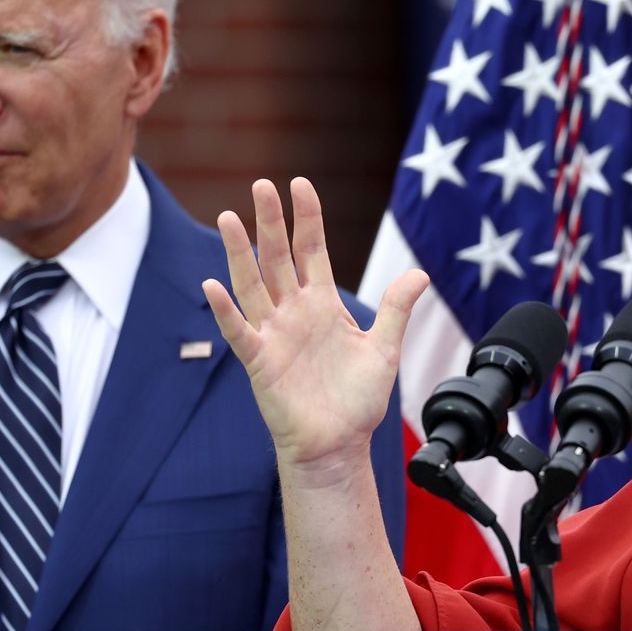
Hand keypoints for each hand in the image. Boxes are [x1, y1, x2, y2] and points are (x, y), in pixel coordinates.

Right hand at [203, 178, 428, 479]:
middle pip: (278, 258)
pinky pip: (239, 332)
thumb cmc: (356, 402)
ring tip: (228, 217)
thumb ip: (396, 310)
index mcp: (323, 305)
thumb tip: (419, 274)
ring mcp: (274, 335)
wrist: (338, 445)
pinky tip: (212, 285)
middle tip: (261, 185)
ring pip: (253, 285)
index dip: (307, 219)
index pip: (312, 251)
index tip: (300, 184)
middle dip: (271, 221)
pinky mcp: (260, 362)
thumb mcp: (384, 350)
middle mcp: (295, 313)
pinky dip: (225, 310)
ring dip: (239, 253)